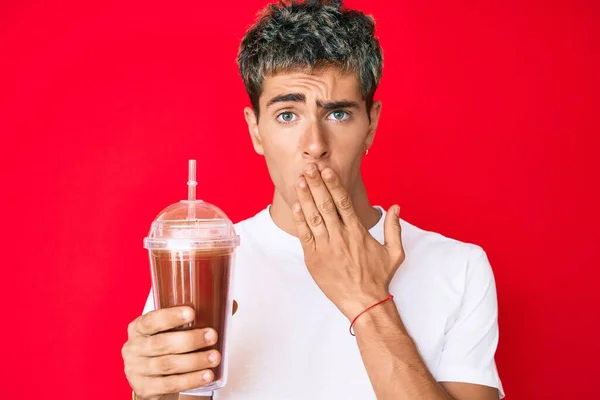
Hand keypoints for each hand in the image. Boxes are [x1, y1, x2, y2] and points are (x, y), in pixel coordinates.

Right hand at [121, 306, 220, 399]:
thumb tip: (229, 305)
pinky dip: (190, 380)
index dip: (170, 316)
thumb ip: (198, 317)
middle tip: (212, 336)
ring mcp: (136, 370)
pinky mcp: (145, 388)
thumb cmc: (165, 347)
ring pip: (167, 365)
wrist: (152, 378)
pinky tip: (206, 375)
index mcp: (138, 328)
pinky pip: (170, 384)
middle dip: (190, 340)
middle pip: (162, 344)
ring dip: (194, 361)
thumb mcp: (173, 330)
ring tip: (215, 357)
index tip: (192, 313)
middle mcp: (133, 348)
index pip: (151, 320)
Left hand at [292, 163, 405, 319]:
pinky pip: (305, 235)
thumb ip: (394, 228)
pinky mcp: (314, 259)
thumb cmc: (378, 278)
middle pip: (325, 204)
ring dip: (305, 197)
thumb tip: (396, 206)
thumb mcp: (394, 252)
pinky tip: (296, 206)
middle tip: (309, 167)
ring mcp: (325, 247)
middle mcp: (340, 236)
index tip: (327, 170)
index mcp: (357, 232)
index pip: (343, 202)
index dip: (334, 184)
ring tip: (300, 180)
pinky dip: (300, 220)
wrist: (364, 302)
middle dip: (316, 184)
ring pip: (313, 217)